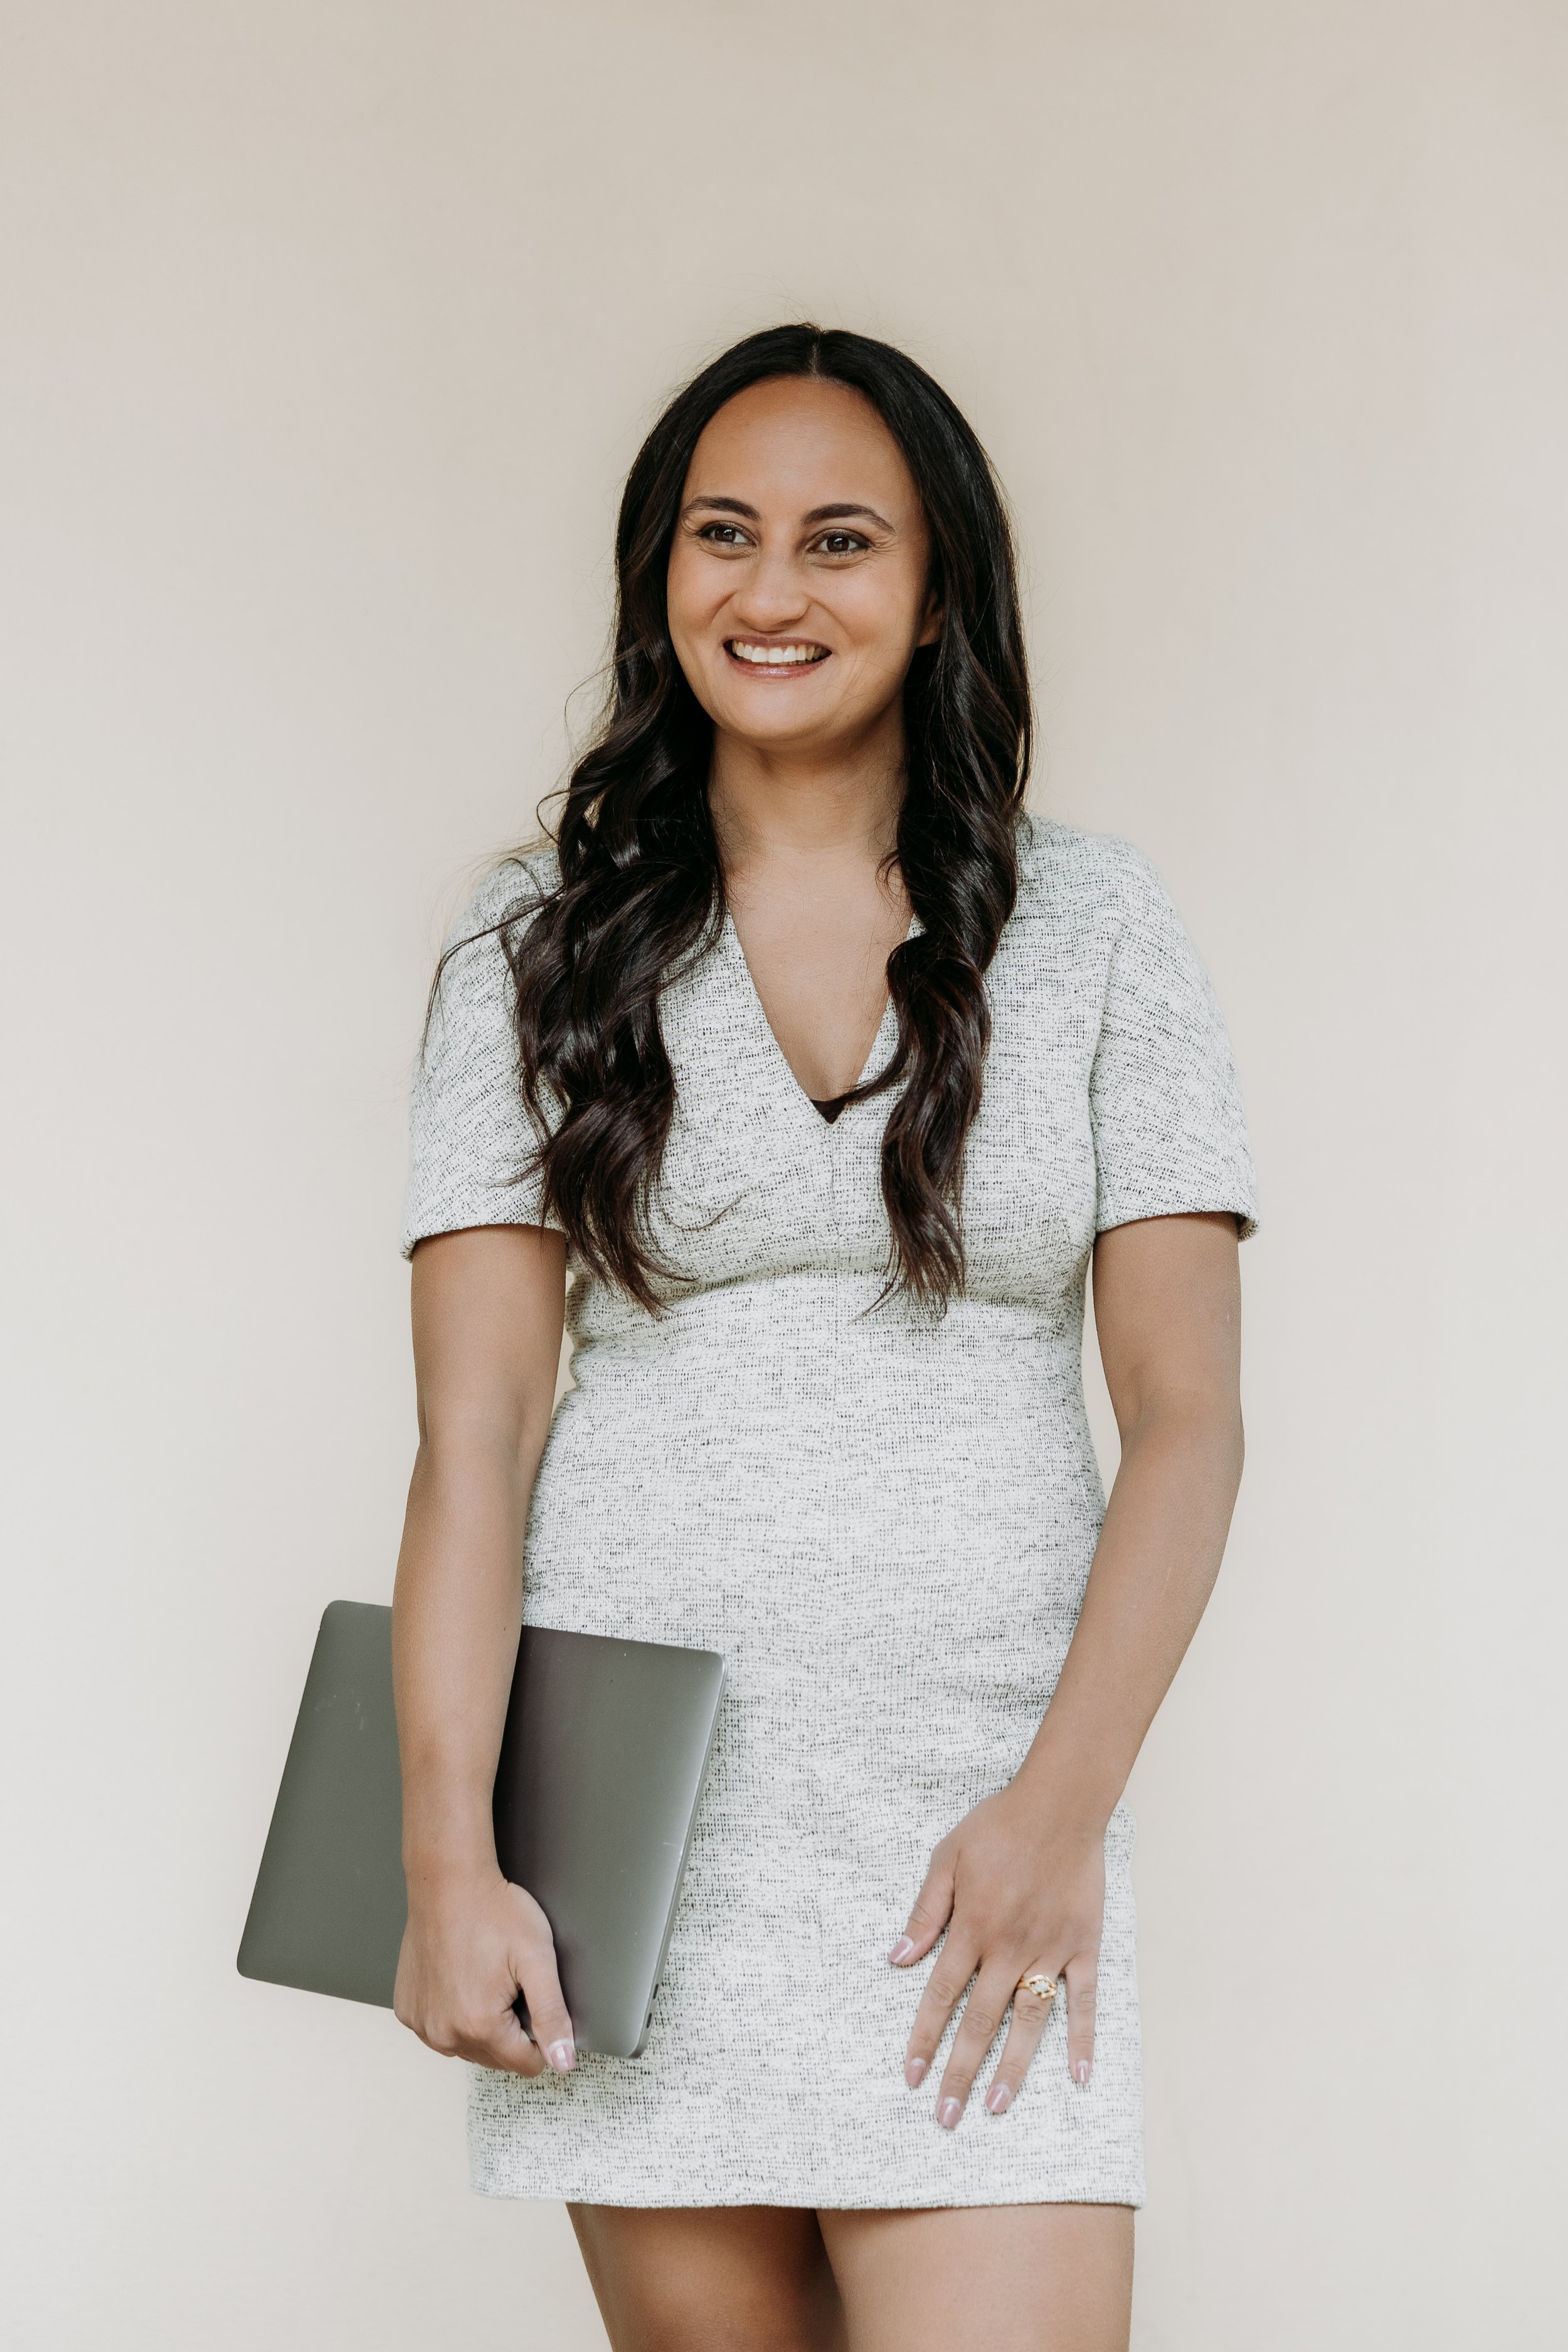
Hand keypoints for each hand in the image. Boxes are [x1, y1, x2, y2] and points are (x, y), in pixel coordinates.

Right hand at [393, 1864, 575, 2078]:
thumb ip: (552, 2014)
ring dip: (480, 2025)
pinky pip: (439, 2030)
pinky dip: (452, 2014)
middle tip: (508, 1983)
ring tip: (484, 1978)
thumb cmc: (492, 1912)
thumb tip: (563, 2061)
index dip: (540, 2037)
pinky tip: (459, 1980)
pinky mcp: (408, 2010)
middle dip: (509, 2029)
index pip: (525, 2064)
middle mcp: (445, 2033)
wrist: (448, 1883)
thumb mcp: (537, 1959)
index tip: (533, 2002)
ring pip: (466, 2046)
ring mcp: (422, 2023)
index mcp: (480, 2026)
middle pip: (495, 2057)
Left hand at [888, 1784, 1105, 2125]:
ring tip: (997, 2108)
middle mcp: (1008, 1947)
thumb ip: (924, 1912)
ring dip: (1012, 2068)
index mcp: (972, 1928)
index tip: (910, 2077)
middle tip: (947, 2118)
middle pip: (980, 2022)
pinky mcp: (1083, 1946)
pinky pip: (1084, 2001)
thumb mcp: (946, 1858)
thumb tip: (896, 1958)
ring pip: (1029, 2022)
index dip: (923, 2039)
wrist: (1059, 1803)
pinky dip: (1082, 2039)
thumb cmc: (998, 1826)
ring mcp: (1049, 1950)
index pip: (940, 1996)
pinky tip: (1078, 2076)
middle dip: (961, 2073)